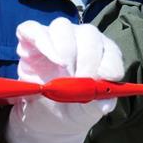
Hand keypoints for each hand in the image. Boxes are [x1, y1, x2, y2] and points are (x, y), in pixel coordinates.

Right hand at [5, 18, 123, 142]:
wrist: (44, 116)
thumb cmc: (72, 108)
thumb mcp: (85, 113)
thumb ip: (96, 106)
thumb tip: (105, 103)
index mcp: (104, 55)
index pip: (111, 51)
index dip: (109, 64)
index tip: (100, 80)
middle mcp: (82, 40)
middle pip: (88, 34)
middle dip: (86, 58)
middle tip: (79, 79)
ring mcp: (57, 37)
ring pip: (62, 26)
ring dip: (65, 48)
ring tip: (63, 71)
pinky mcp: (31, 39)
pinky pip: (32, 29)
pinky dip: (40, 40)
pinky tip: (47, 58)